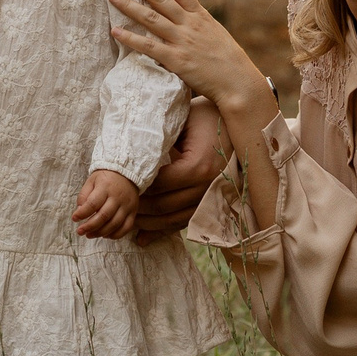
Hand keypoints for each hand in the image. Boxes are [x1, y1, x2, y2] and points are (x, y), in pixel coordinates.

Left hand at [73, 169, 139, 238]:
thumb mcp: (91, 181)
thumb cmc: (106, 178)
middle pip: (104, 216)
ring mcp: (127, 206)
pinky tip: (105, 235)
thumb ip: (84, 195)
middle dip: (90, 226)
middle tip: (80, 231)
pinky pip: (126, 227)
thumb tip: (79, 211)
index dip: (82, 213)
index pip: (93, 203)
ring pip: (114, 224)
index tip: (74, 218)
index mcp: (105, 187)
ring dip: (100, 232)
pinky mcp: (133, 212)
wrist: (127, 173)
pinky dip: (115, 235)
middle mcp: (117, 198)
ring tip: (89, 235)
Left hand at [109, 0, 275, 130]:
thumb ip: (199, 25)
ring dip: (129, 5)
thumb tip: (186, 17)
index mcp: (201, 17)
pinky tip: (115, 30)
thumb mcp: (215, 35)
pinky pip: (148, 46)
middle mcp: (190, 24)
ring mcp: (182, 41)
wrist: (239, 82)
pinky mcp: (176, 60)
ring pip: (150, 18)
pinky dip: (130, 38)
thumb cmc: (229, 62)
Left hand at [131, 101, 223, 240]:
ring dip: (148, 223)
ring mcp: (210, 199)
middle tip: (118, 204)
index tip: (121, 183)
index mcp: (199, 167)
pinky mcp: (211, 206)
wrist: (238, 126)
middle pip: (164, 205)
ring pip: (172, 220)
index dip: (138, 186)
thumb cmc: (208, 119)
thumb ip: (162, 142)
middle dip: (139, 207)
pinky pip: (184, 222)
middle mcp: (207, 187)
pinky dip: (163, 231)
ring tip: (127, 219)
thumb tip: (133, 157)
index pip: (160, 183)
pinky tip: (143, 236)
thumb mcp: (184, 123)